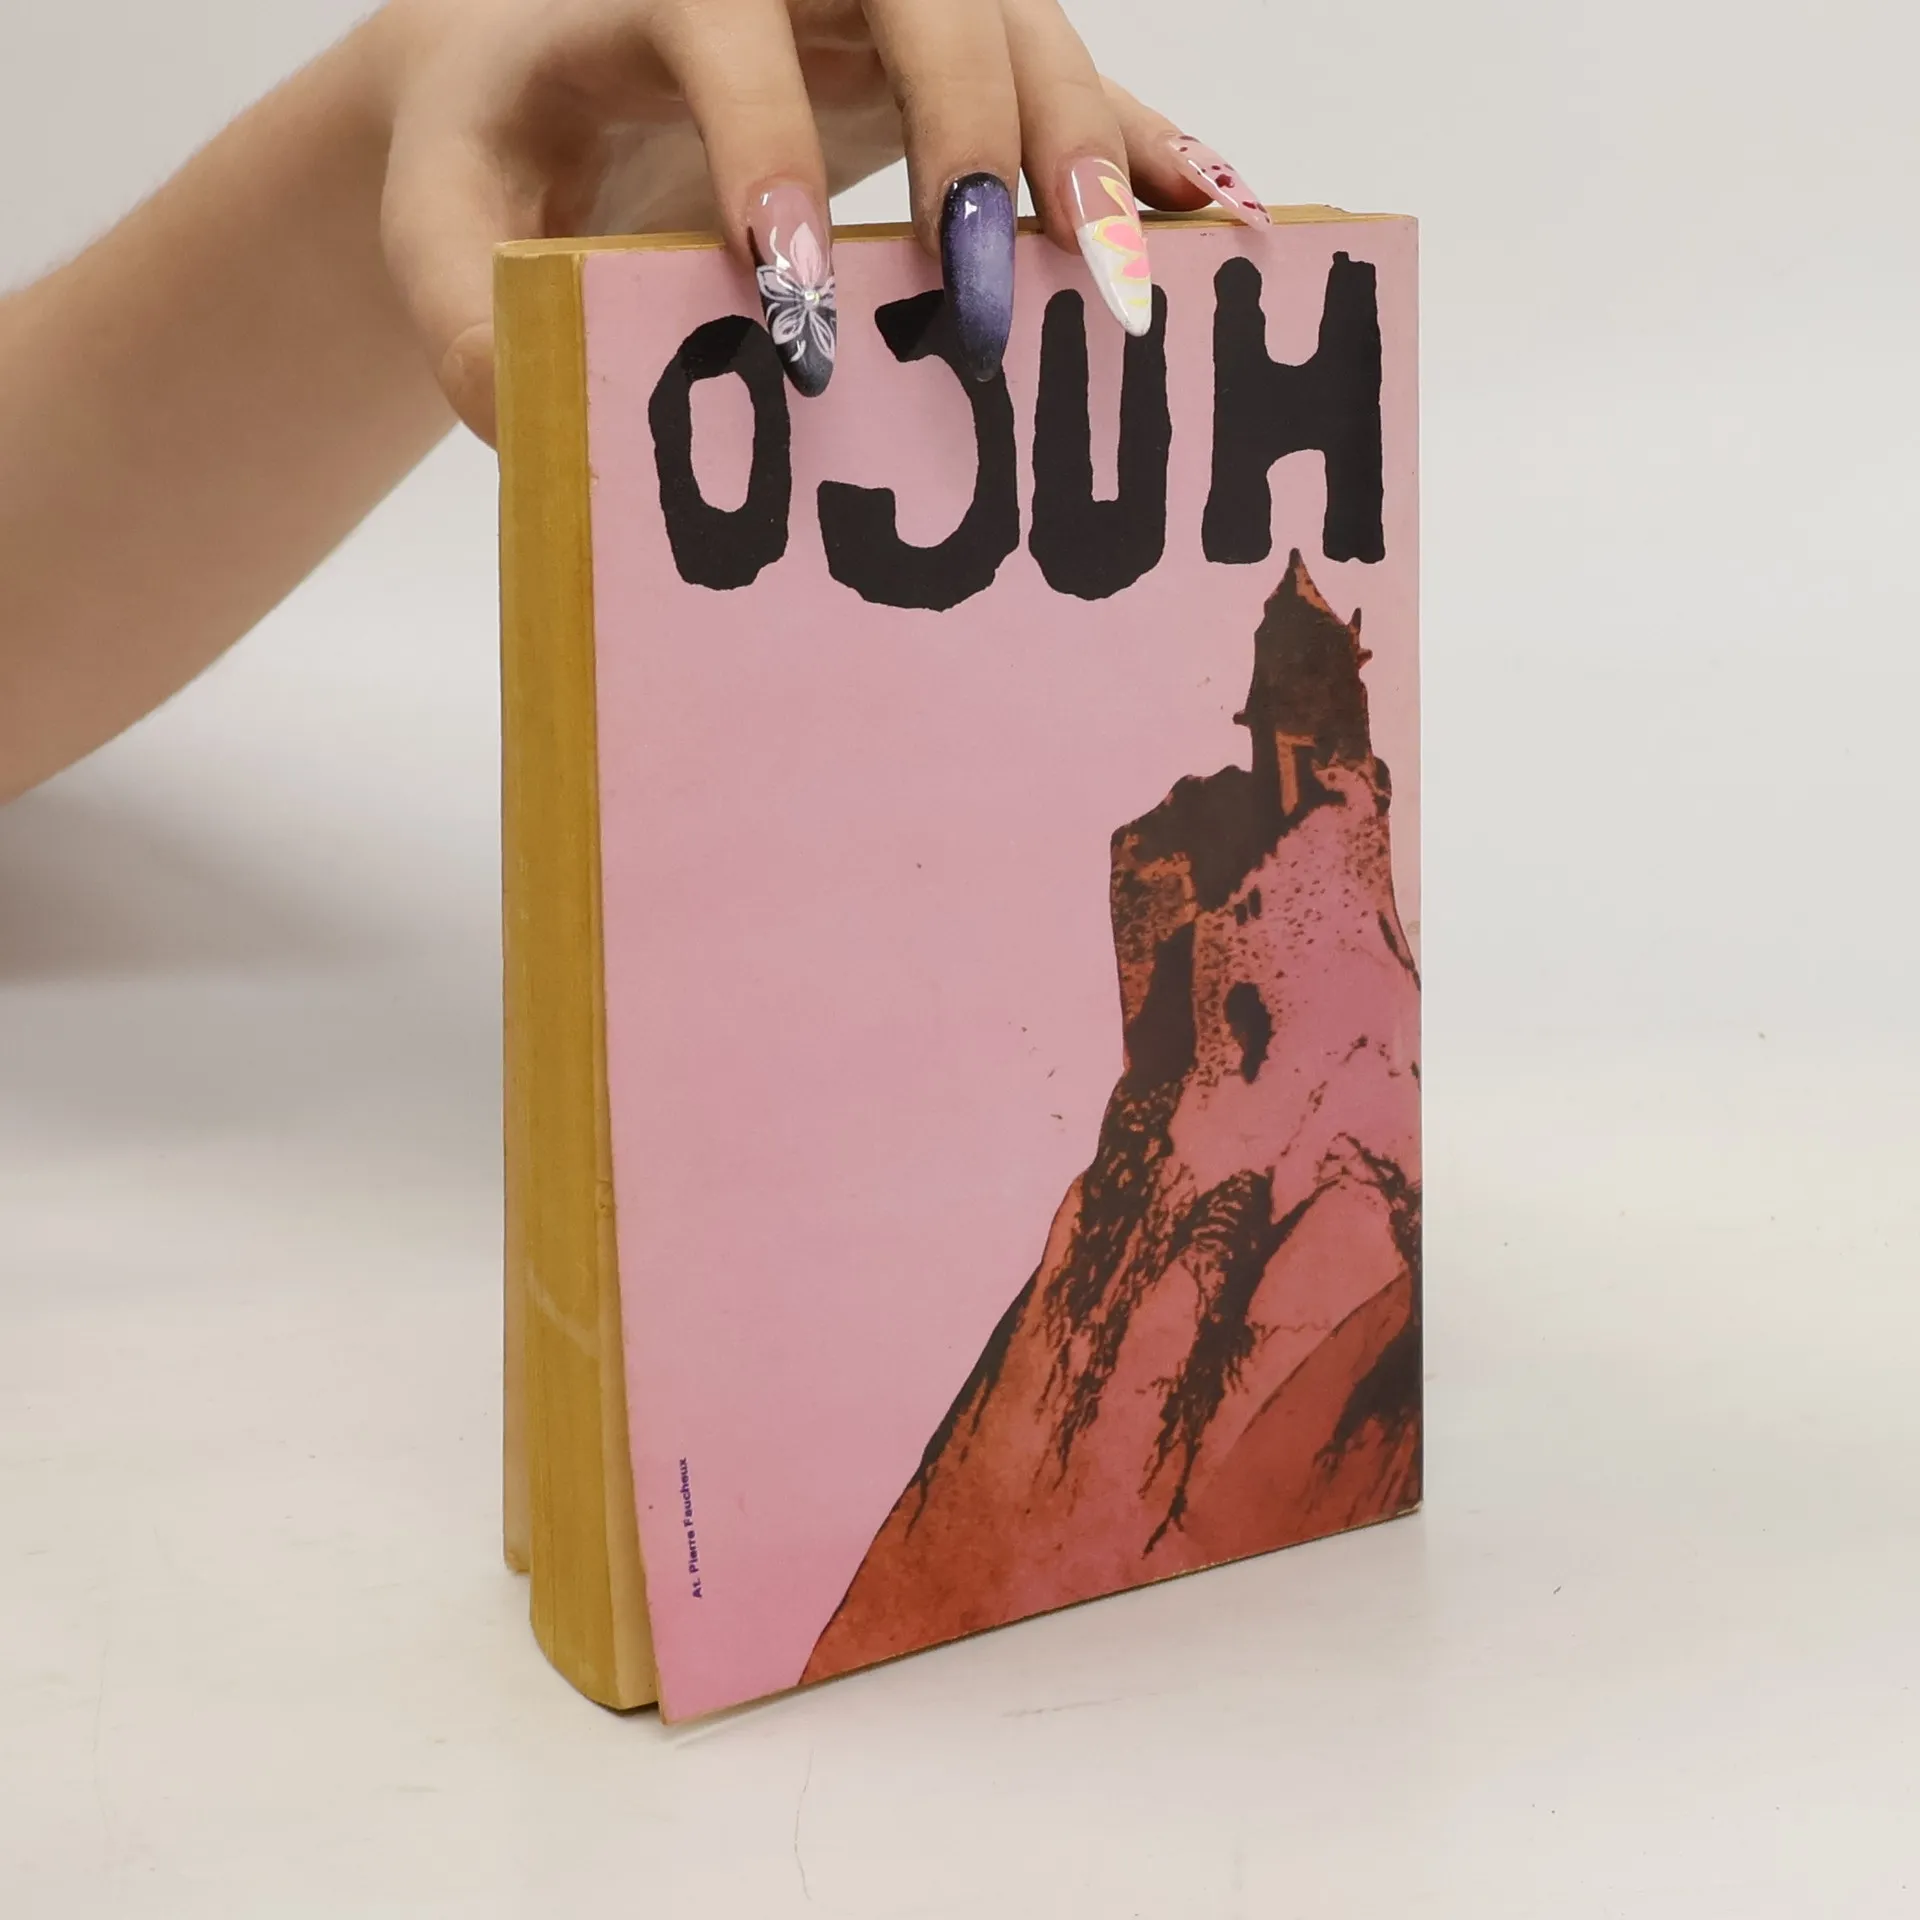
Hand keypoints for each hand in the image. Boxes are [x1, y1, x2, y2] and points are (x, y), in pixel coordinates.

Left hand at [370, 0, 1273, 437]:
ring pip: (1026, 29)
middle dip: (973, 139)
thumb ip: (461, 305)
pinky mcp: (955, 59)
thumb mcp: (448, 215)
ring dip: (1087, 154)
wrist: (547, 62)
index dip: (767, 144)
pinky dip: (1143, 145)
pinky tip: (1213, 219)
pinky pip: (1067, 80)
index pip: (726, 21)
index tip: (794, 294)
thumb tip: (533, 412)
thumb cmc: (504, 139)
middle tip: (985, 299)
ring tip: (1130, 289)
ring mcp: (892, 3)